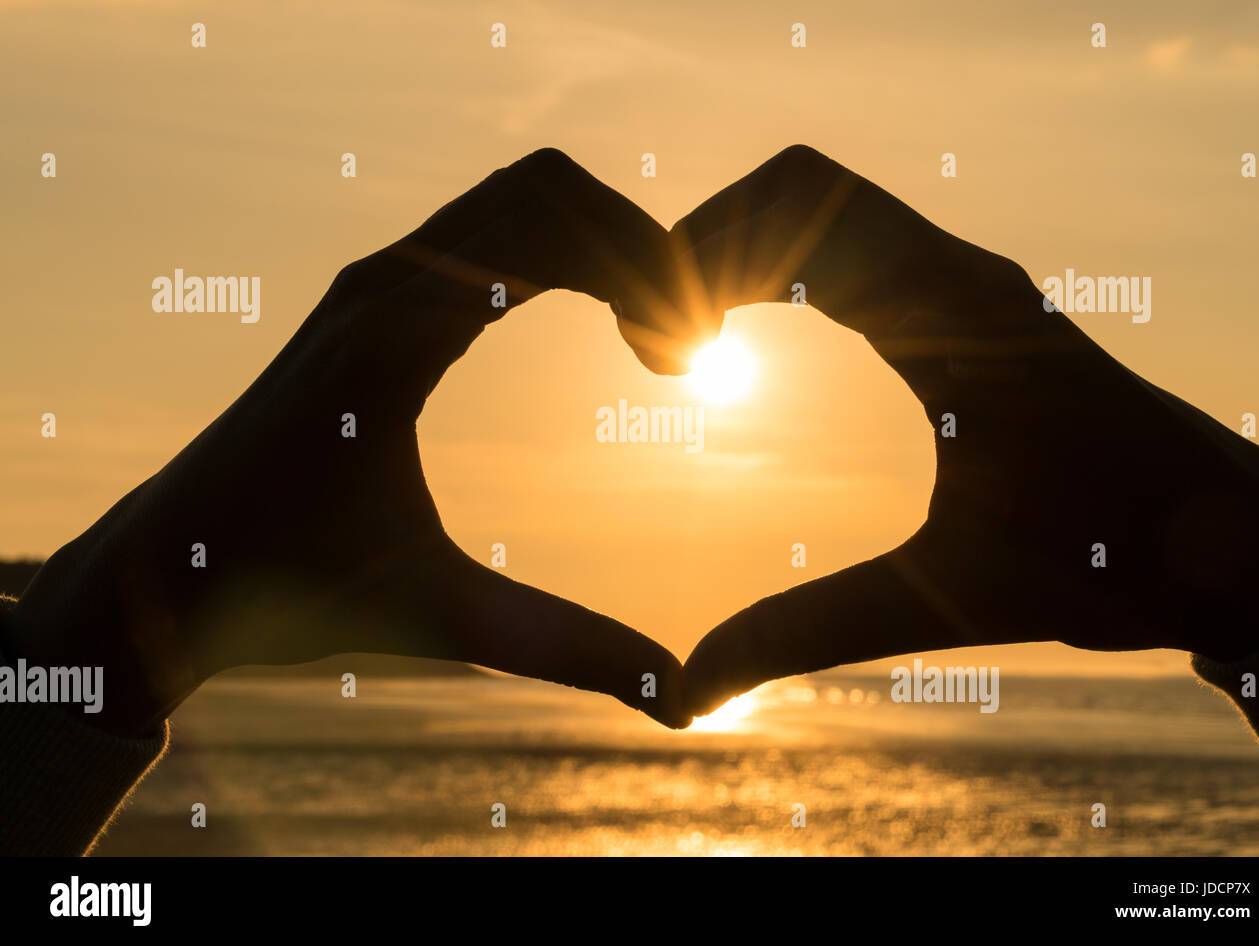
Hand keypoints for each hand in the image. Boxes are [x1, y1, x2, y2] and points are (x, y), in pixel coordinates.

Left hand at [6, 149, 707, 735]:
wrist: (166, 570)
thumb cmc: (288, 591)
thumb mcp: (443, 620)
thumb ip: (568, 650)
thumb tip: (680, 698)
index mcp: (393, 339)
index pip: (550, 229)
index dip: (645, 267)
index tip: (689, 352)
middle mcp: (380, 284)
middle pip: (545, 189)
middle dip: (637, 244)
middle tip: (685, 344)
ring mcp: (372, 282)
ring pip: (516, 199)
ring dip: (599, 244)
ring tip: (655, 337)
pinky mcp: (372, 298)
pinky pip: (485, 231)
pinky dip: (558, 253)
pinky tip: (596, 322)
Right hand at [668, 145, 1258, 716]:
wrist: (1235, 544)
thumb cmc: (1114, 566)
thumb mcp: (943, 599)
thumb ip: (804, 633)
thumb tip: (688, 691)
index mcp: (957, 317)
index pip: (801, 215)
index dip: (701, 257)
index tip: (655, 347)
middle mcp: (965, 273)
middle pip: (798, 189)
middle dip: (705, 243)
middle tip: (658, 343)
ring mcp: (972, 279)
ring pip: (826, 206)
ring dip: (743, 252)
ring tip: (686, 345)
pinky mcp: (974, 301)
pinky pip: (858, 243)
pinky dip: (783, 268)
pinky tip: (747, 339)